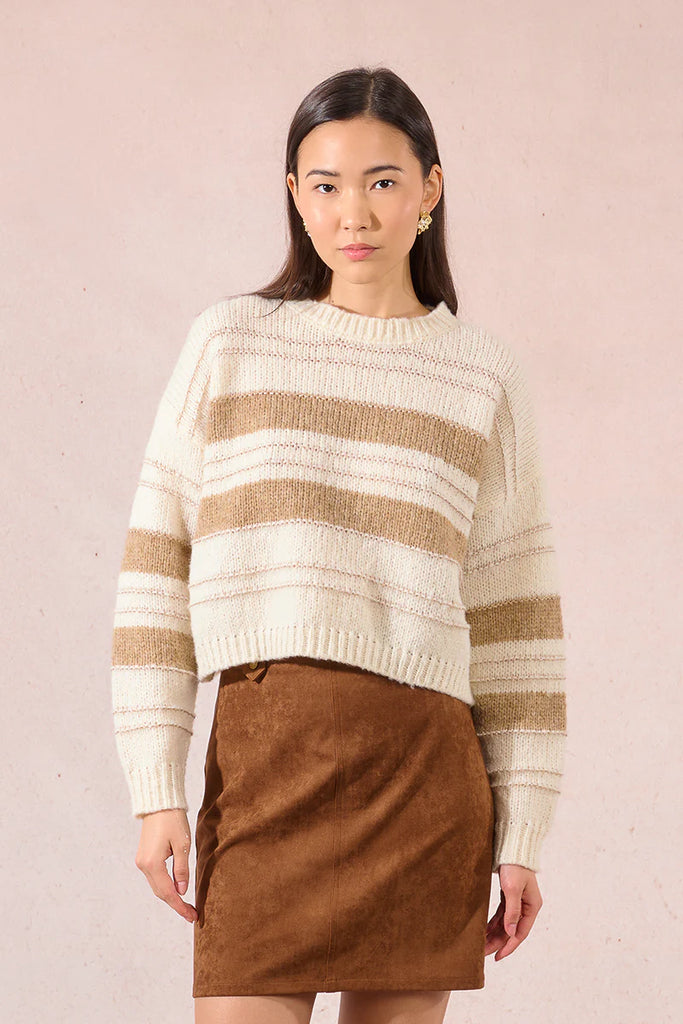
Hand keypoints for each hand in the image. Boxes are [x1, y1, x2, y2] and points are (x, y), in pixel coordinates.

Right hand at [135, 808, 197, 923]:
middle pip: (160, 892)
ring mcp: (142, 861)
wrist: (159, 803)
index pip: (168, 893)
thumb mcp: (182, 845)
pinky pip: (155, 877)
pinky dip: (165, 885)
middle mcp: (143, 865)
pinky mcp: (144, 857)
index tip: (192, 916)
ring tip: (187, 904)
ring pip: (157, 886)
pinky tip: (177, 889)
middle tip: (192, 914)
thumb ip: (181, 870)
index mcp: (152, 864)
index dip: (180, 906)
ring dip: (171, 896)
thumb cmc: (173, 820)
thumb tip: (181, 891)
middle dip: (176, 904)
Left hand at [485, 864, 542, 960]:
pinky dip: (492, 922)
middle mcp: (527, 906)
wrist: (510, 845)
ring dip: (494, 934)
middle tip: (482, 953)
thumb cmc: (514, 865)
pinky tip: (484, 930)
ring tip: (480, 944)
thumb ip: (512, 911)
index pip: (520, 933)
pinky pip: (501, 914)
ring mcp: (518, 901)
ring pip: (505, 923)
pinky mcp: (509, 895)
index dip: (508, 946)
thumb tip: (511, 933)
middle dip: (498, 942)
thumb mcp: (512, 889)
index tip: (497, 957)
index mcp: (532, 906)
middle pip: (511, 930)